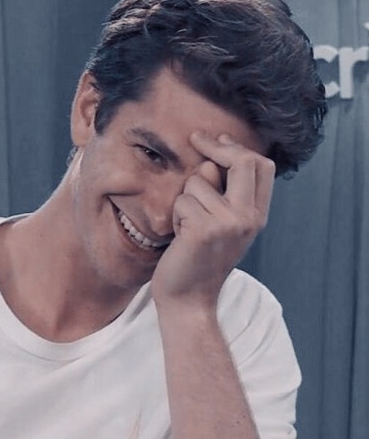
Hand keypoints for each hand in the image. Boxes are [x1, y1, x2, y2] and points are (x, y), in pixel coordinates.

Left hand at [151, 132, 275, 310]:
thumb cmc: (200, 258)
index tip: (217, 139)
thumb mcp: (223, 224)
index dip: (238, 148)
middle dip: (215, 146)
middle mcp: (248, 219)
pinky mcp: (203, 231)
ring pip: (198, 180)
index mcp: (257, 216)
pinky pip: (182, 200)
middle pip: (241, 162)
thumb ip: (225, 192)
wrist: (189, 299)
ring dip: (185, 197)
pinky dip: (175, 215)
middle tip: (196, 139)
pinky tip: (180, 236)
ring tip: (187, 224)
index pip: (262, 166)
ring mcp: (228, 225)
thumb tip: (214, 154)